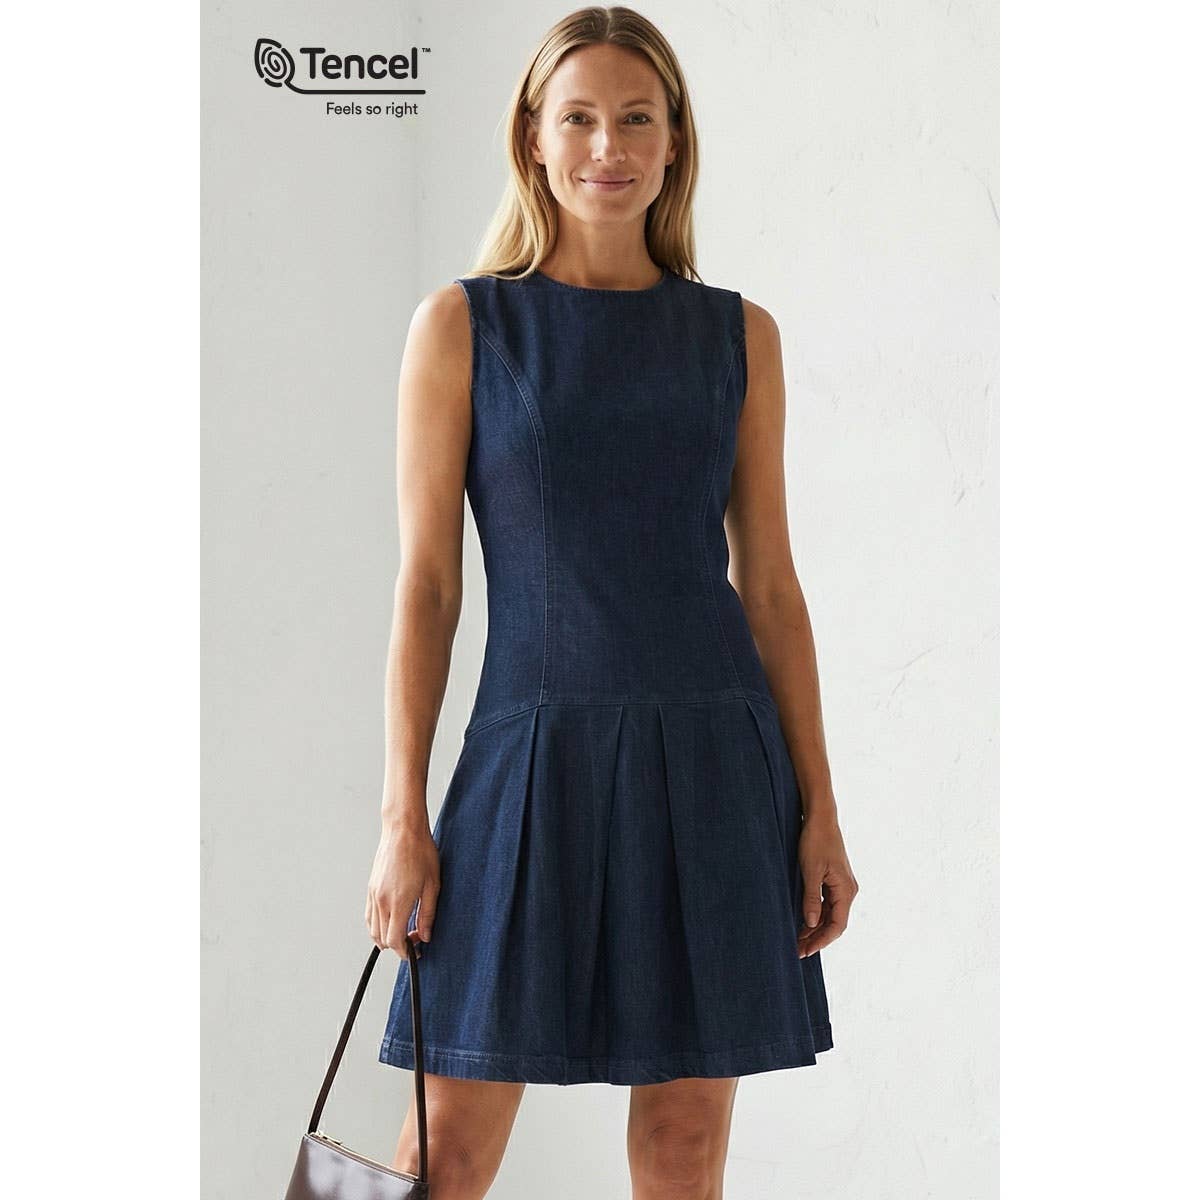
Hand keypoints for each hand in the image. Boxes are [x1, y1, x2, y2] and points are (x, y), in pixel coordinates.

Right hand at [365, 822, 440, 952]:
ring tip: (405, 929)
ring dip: (386, 937)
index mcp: (398, 902)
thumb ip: (427, 914)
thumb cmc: (421, 852)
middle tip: (415, 938)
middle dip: (398, 945)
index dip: (405, 952)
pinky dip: (378, 925)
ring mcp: (373, 894)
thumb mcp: (433, 885)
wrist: (403, 829)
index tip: (416, 951)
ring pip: (372, 929)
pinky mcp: (370, 888)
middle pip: (382, 939)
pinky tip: (393, 918)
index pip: (394, 941)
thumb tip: (426, 935)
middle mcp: (381, 901)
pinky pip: (369, 916)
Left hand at [796, 811, 857, 957]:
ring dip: (815, 928)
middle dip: (817, 938)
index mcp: (846, 890)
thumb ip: (812, 898)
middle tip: (797, 950)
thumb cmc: (816, 841)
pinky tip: (803, 922)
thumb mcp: (811, 871)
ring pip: (830, 915)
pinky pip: (827, 904)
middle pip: (834, 923)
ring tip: (798, 940)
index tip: (806, 951)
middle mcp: (847, 891)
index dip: (821, 940)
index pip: (837, 925)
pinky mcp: (834, 880)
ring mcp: (841, 886)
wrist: (820, 818)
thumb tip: (811, 923)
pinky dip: (816, 915)